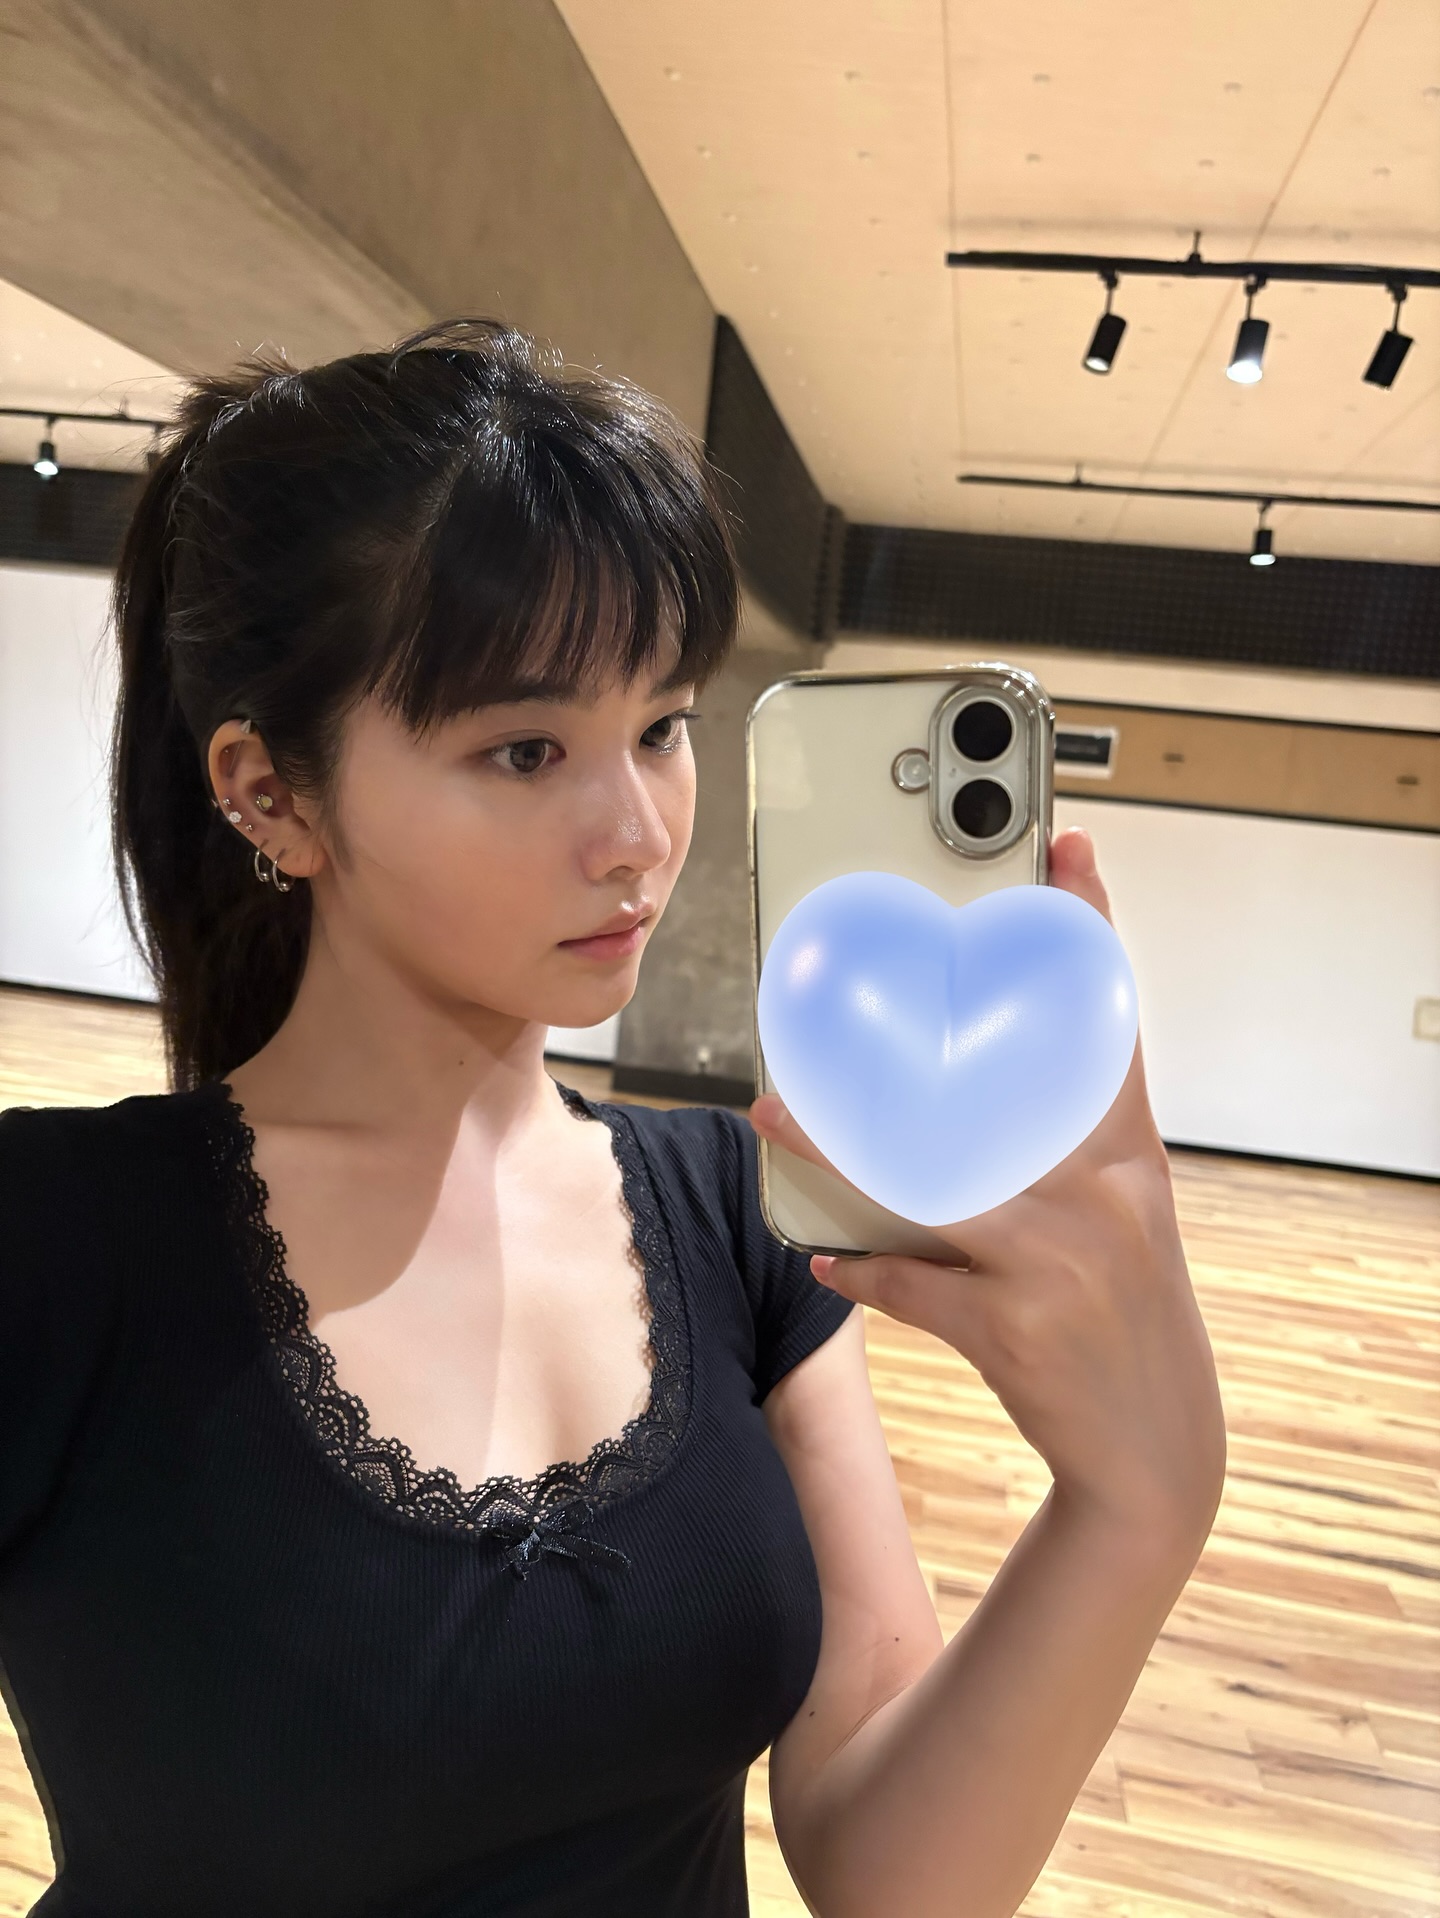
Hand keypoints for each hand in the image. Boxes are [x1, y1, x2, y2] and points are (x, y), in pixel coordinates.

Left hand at [749, 826, 1225, 1548]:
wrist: (1159, 1457)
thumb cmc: (1127, 1323)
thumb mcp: (1122, 1227)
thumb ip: (1059, 1159)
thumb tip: (951, 1108)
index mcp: (1128, 1164)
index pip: (1109, 1030)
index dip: (1090, 936)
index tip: (1069, 850)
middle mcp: (1102, 1200)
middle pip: (988, 1095)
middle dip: (907, 1050)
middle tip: (826, 1005)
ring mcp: (1060, 1264)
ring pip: (928, 1186)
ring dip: (839, 1152)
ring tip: (775, 1114)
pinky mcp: (1017, 1329)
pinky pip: (917, 1284)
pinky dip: (867, 1268)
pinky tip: (826, 1254)